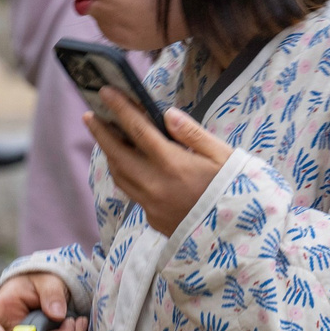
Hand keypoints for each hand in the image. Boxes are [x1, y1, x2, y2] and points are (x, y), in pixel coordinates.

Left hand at [88, 88, 230, 236]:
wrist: (240, 238)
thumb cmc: (237, 191)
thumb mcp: (224, 157)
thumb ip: (193, 134)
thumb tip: (167, 114)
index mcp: (173, 164)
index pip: (138, 130)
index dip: (120, 109)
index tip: (106, 92)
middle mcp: (156, 185)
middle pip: (117, 154)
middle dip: (101, 133)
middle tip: (89, 114)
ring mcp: (152, 205)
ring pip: (120, 176)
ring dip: (110, 155)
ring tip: (106, 137)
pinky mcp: (154, 219)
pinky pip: (132, 193)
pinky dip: (125, 174)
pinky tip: (129, 165)